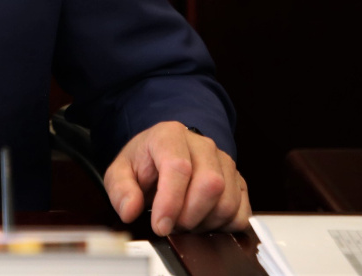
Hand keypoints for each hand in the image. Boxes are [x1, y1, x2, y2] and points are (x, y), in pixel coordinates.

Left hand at [103, 121, 249, 234]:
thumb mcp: (121, 172)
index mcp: (170, 135)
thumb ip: (120, 189)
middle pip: (211, 184)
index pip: (179, 167)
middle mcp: (203, 145)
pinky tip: (203, 221)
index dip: (170, 202)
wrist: (166, 155)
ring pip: (227, 202)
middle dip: (190, 215)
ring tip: (184, 222)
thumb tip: (130, 210)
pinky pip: (241, 213)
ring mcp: (224, 162)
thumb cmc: (145, 163)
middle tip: (172, 224)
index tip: (160, 225)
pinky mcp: (238, 182)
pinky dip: (222, 227)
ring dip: (205, 223)